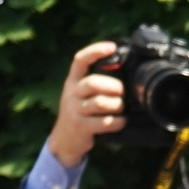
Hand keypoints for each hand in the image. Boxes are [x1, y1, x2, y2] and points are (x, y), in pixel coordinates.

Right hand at [47, 41, 126, 166]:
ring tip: (121, 108)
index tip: (112, 47)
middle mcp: (72, 93)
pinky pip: (104, 122)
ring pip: (100, 103)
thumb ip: (95, 84)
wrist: (64, 140)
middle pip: (92, 83)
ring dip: (117, 105)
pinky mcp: (81, 127)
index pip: (80, 60)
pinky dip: (117, 122)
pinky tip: (121, 121)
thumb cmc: (80, 113)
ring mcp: (75, 110)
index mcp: (73, 81)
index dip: (95, 51)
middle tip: (122, 91)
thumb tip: (124, 72)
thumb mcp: (80, 95)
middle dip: (112, 86)